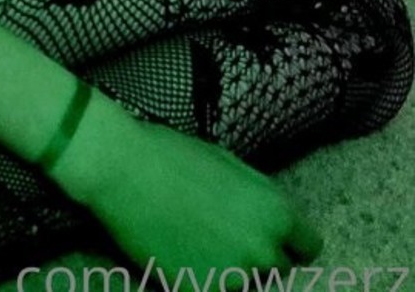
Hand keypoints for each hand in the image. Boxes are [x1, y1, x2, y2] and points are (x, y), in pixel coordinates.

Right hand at [47, 107, 324, 276]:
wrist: (124, 169)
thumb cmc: (174, 154)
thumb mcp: (230, 164)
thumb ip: (260, 198)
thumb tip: (272, 221)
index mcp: (277, 213)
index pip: (308, 248)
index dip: (288, 242)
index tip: (269, 239)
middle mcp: (263, 250)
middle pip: (277, 269)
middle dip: (256, 256)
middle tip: (223, 237)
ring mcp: (233, 277)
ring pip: (244, 284)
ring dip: (229, 272)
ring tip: (197, 244)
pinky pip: (213, 289)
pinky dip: (200, 280)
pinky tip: (179, 255)